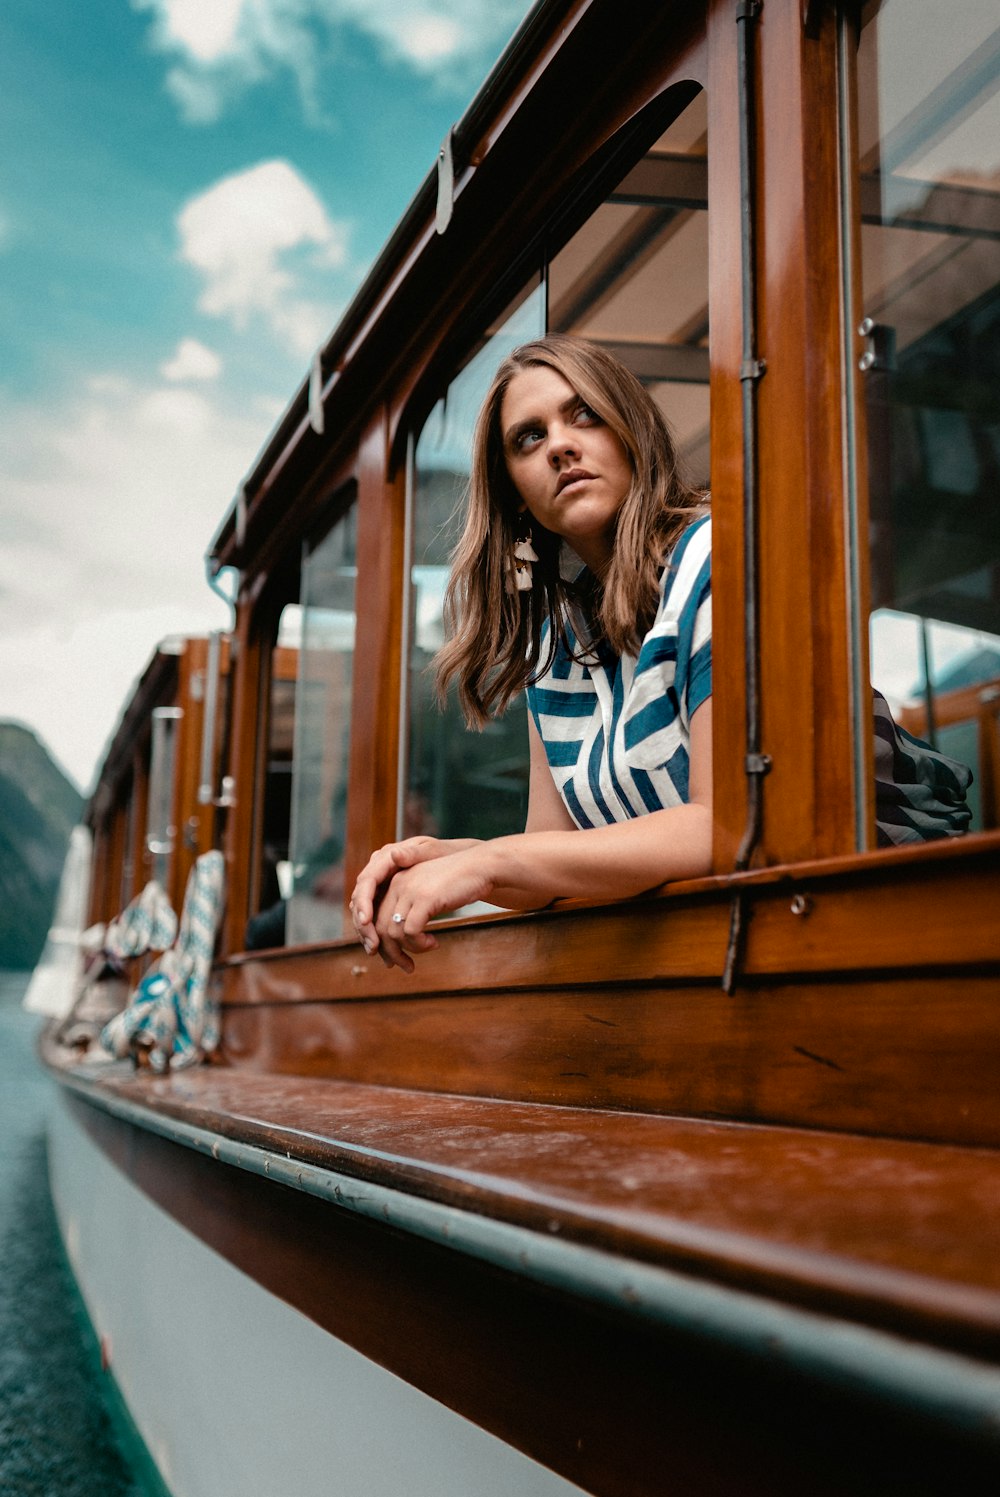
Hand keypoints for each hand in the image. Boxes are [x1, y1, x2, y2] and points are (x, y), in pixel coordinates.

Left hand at [350, 836, 478, 956]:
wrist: (481, 866)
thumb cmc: (458, 882)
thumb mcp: (428, 894)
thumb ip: (411, 909)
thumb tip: (399, 938)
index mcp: (396, 882)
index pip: (377, 918)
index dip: (384, 942)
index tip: (394, 958)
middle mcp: (398, 884)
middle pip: (381, 927)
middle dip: (391, 953)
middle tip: (406, 966)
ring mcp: (410, 890)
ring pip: (394, 932)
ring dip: (410, 949)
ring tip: (427, 949)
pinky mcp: (424, 898)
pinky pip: (411, 931)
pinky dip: (420, 943)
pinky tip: (434, 942)